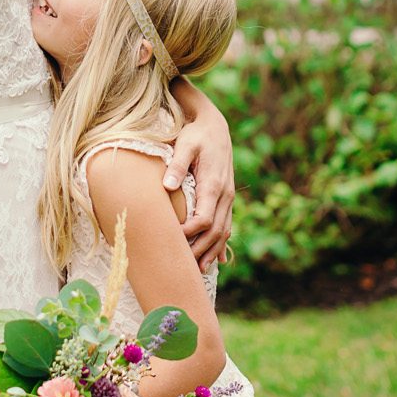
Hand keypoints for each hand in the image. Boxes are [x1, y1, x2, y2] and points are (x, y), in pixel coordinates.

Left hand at [165, 95, 234, 272]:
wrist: (215, 126)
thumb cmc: (196, 135)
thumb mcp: (185, 144)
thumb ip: (176, 164)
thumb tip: (167, 185)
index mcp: (214, 184)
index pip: (204, 219)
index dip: (190, 234)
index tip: (173, 241)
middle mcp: (225, 194)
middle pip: (215, 231)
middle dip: (200, 250)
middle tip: (184, 267)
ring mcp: (228, 197)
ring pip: (224, 231)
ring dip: (212, 251)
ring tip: (199, 271)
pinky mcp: (226, 197)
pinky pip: (226, 224)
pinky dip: (221, 243)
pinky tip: (216, 259)